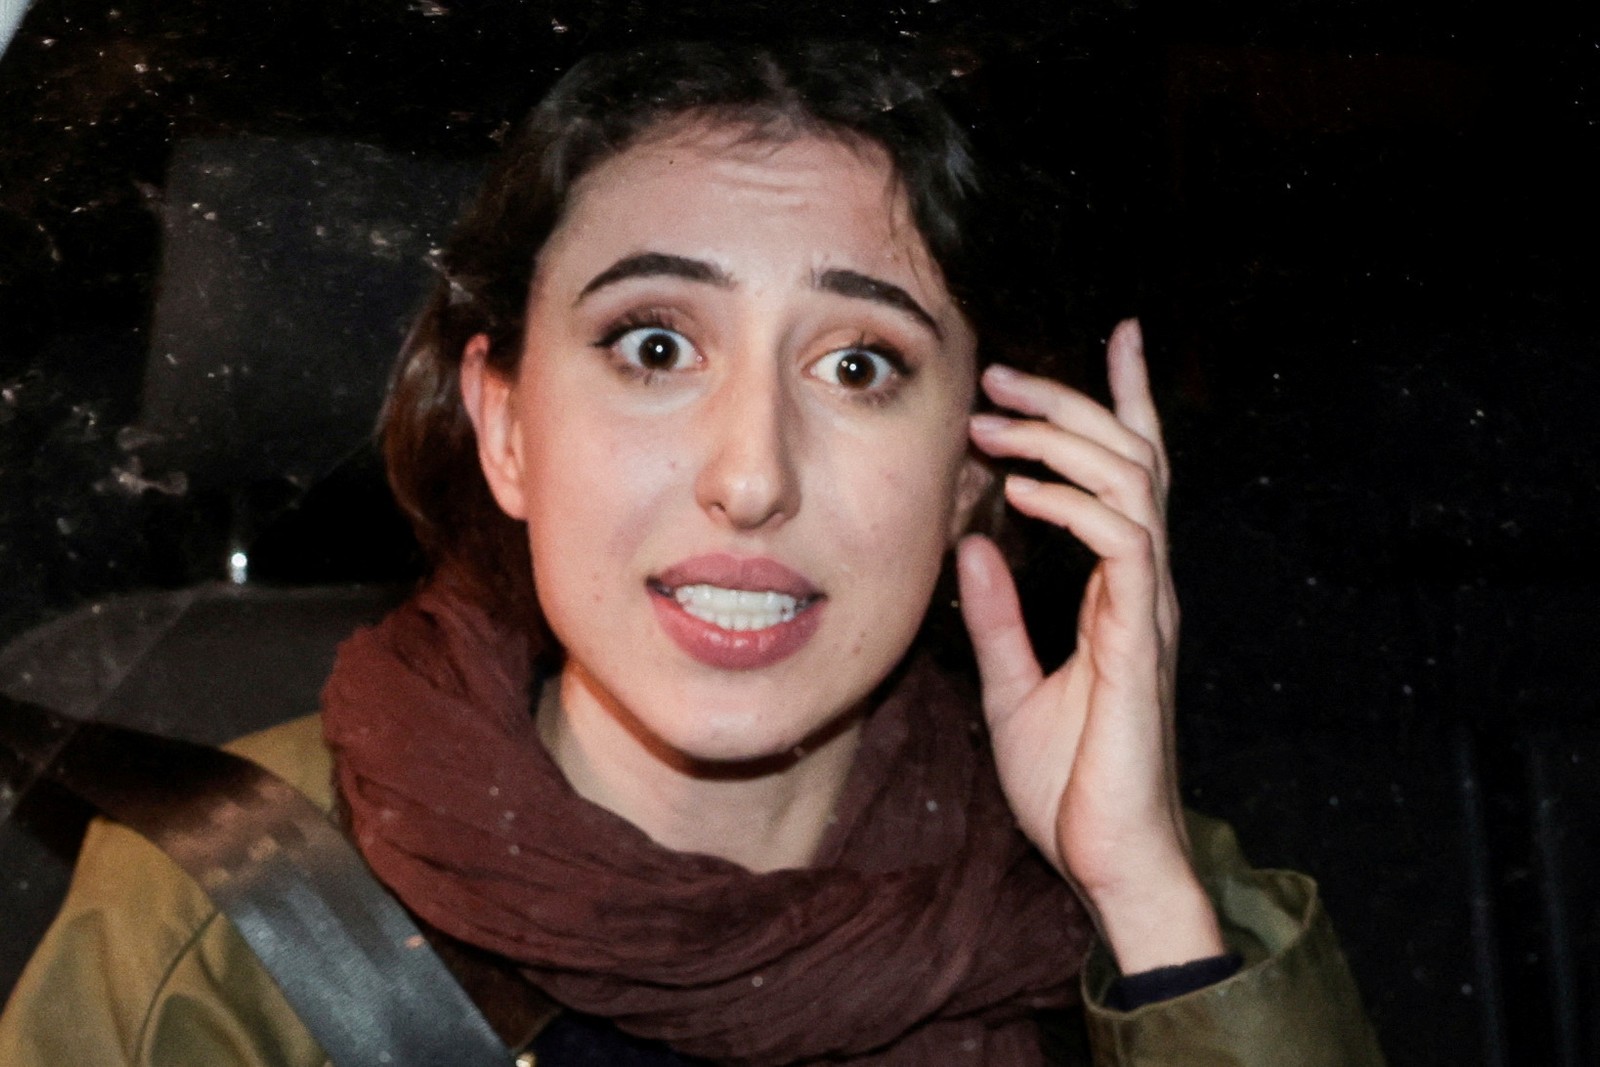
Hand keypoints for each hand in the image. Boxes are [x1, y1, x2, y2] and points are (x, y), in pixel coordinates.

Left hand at [957, 319, 1223, 972]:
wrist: (1106, 860)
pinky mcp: (1140, 640)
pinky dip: (1074, 504)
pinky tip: (1023, 490)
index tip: (1119, 338)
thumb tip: (974, 545)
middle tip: (1000, 372)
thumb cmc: (1072, 785)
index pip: (1130, 478)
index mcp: (1121, 593)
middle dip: (1071, 402)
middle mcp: (1144, 588)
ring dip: (1060, 441)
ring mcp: (1150, 610)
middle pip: (1131, 460)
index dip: (1124, 404)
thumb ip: (998, 617)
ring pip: (1130, 484)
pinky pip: (1122, 544)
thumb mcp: (1012, 687)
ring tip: (995, 421)